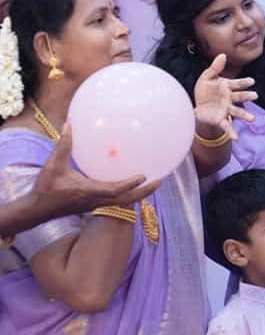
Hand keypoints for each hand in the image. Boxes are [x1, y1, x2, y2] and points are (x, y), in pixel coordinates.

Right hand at [35, 125, 160, 215]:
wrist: (37, 210)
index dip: (130, 185)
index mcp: (88, 192)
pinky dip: (127, 194)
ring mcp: (95, 205)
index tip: (144, 176)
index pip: (115, 190)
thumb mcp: (53, 165)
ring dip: (138, 194)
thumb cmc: (45, 188)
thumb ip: (63, 145)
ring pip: (122, 202)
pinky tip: (130, 185)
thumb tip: (69, 124)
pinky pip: (115, 201)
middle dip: (143, 193)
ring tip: (150, 184)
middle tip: (159, 182)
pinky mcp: (93, 206)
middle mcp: (96, 201)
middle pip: (126, 201)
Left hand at [194, 54, 256, 141]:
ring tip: (253, 119)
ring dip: (245, 115)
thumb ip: (215, 68)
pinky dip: (232, 132)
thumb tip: (223, 55)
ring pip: (237, 112)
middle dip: (247, 96)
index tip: (251, 81)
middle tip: (255, 96)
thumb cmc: (204, 90)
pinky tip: (236, 138)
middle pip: (240, 97)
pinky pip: (227, 125)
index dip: (244, 83)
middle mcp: (229, 98)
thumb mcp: (207, 77)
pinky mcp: (220, 119)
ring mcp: (226, 109)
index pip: (237, 84)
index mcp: (227, 87)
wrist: (197, 106)